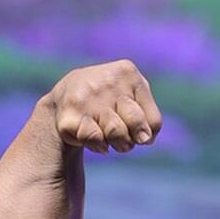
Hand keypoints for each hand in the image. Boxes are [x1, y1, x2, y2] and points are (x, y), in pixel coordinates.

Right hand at [43, 59, 165, 153]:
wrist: (65, 94)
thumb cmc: (110, 98)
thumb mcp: (134, 97)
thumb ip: (150, 118)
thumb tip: (146, 139)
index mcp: (127, 72)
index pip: (153, 122)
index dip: (145, 133)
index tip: (133, 126)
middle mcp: (107, 81)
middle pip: (136, 123)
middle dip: (132, 139)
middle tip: (123, 137)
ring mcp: (86, 98)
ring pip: (117, 133)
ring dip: (116, 143)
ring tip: (108, 135)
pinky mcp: (69, 117)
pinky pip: (95, 140)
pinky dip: (98, 146)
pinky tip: (93, 137)